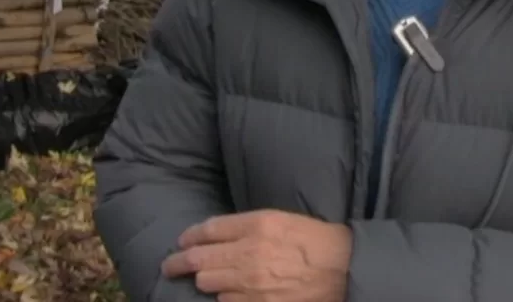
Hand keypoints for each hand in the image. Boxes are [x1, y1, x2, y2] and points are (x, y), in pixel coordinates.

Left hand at [162, 210, 351, 301]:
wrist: (342, 270)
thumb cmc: (313, 240)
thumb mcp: (280, 219)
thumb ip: (246, 226)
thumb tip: (216, 235)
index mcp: (257, 225)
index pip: (209, 229)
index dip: (190, 235)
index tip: (182, 240)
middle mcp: (249, 254)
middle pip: (199, 258)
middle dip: (179, 262)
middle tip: (170, 265)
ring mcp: (252, 284)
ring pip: (207, 282)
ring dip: (202, 280)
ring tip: (200, 278)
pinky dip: (223, 297)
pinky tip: (227, 293)